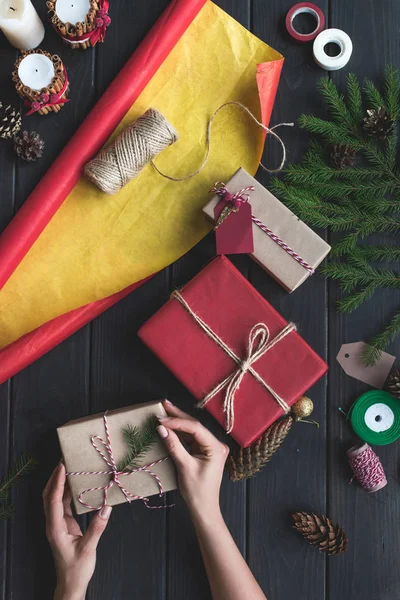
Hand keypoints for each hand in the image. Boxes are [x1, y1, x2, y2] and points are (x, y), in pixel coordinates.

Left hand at [43, 463, 111, 599]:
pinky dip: (69, 492)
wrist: (71, 583)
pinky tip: (78, 485)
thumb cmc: (77, 568)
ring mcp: (57, 523)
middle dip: (55, 477)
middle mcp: (53, 523)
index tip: (62, 466)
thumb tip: (107, 506)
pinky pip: (64, 504)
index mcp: (55, 528)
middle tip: (65, 461)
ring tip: (71, 468)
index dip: (58, 482)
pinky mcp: (63, 524)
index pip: (53, 500)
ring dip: (61, 483)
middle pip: (49, 495)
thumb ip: (97, 527)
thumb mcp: (88, 548)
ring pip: (55, 498)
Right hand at [157, 401, 228, 521]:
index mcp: (216, 447)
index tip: (161, 420)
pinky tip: (170, 425)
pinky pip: (191, 438)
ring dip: (178, 421)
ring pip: (192, 430)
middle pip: (195, 426)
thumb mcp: (184, 467)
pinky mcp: (204, 451)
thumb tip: (162, 428)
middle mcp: (216, 444)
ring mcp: (210, 447)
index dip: (178, 421)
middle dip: (178, 415)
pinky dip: (179, 432)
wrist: (204, 508)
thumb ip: (174, 446)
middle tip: (163, 404)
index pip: (195, 428)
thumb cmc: (197, 491)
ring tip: (164, 410)